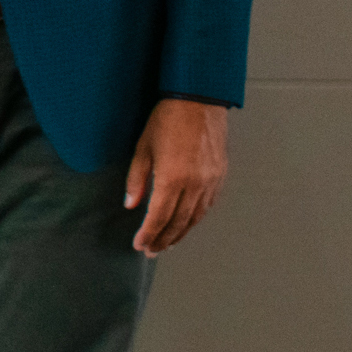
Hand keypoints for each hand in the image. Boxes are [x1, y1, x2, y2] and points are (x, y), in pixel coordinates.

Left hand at [125, 98, 229, 254]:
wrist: (199, 100)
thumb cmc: (167, 119)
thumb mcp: (143, 148)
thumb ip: (137, 180)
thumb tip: (131, 204)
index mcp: (173, 178)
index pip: (159, 216)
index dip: (149, 234)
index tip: (140, 245)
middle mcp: (195, 184)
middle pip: (178, 222)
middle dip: (164, 239)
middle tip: (152, 250)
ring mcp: (211, 181)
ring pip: (195, 217)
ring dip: (181, 233)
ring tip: (168, 243)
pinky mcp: (220, 175)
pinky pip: (208, 205)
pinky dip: (196, 218)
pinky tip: (187, 224)